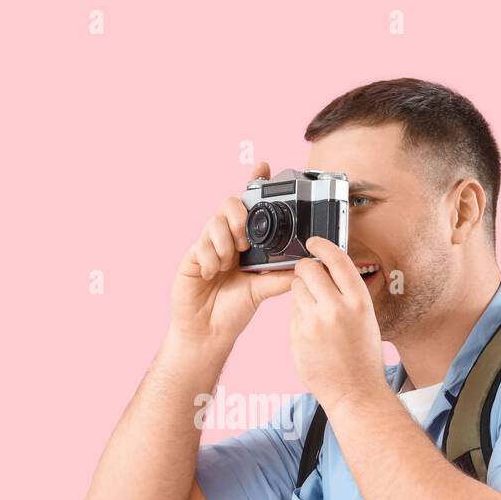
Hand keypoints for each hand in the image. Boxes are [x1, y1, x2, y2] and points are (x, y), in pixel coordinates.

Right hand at [168, 162, 296, 355]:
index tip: (263, 167)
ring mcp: (207, 246)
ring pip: (214, 221)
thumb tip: (308, 263)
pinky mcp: (192, 257)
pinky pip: (202, 244)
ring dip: (225, 240)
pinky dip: (212, 257)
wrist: (209, 332)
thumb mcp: (263, 289)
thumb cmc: (234, 311)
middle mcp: (225, 239)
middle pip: (229, 204)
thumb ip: (281, 274)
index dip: (254, 184)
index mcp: (244, 243)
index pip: (249, 207)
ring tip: (230, 262)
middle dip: (238, 215)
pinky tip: (214, 273)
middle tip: (244, 239)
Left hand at [289, 236, 388, 414]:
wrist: (354, 392)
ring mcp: (314, 322)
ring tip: (313, 309)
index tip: (313, 241)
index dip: (322, 245)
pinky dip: (298, 313)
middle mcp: (336, 308)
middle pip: (309, 269)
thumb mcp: (365, 319)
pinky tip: (310, 329)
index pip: (337, 259)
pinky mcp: (298, 335)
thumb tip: (327, 273)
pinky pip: (292, 312)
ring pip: (296, 289)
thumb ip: (347, 295)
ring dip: (300, 291)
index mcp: (359, 301)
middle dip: (305, 268)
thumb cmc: (362, 357)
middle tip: (307, 275)